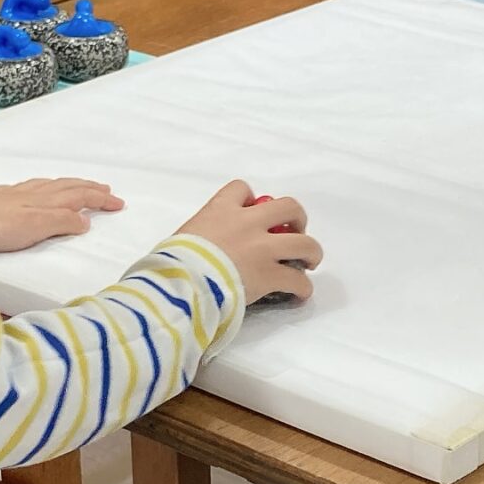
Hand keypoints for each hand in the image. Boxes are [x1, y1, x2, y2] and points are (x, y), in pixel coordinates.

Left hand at [0, 178, 122, 252]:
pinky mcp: (5, 196)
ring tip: (81, 186)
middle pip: (70, 186)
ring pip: (53, 184)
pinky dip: (48, 186)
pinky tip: (43, 188)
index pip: (82, 196)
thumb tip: (84, 221)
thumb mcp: (40, 226)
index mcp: (50, 199)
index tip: (119, 203)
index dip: (101, 200)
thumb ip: (64, 222)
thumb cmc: (6, 227)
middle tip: (106, 190)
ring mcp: (20, 192)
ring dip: (71, 185)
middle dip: (90, 188)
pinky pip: (34, 186)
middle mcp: (38, 192)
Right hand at [179, 181, 323, 306]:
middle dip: (297, 218)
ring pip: (304, 242)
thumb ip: (200, 235)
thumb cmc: (172, 262)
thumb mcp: (181, 237)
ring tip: (309, 262)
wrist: (180, 283)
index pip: (241, 189)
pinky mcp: (270, 275)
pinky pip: (297, 280)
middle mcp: (247, 223)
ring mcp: (262, 249)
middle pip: (288, 207)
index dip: (251, 199)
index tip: (252, 211)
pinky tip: (300, 294)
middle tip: (295, 232)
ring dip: (311, 251)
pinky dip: (302, 288)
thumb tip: (198, 251)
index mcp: (221, 210)